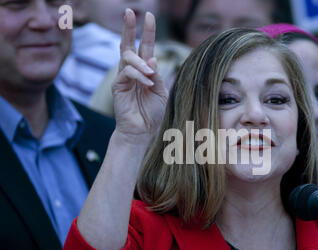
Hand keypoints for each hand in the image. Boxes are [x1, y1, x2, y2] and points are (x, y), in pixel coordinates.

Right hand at [112, 10, 167, 142]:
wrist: (142, 131)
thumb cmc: (152, 113)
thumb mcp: (161, 91)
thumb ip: (158, 75)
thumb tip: (152, 59)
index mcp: (144, 70)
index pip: (144, 47)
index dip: (146, 31)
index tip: (149, 16)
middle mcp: (132, 71)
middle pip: (128, 44)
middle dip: (129, 27)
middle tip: (130, 12)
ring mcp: (123, 78)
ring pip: (128, 57)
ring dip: (141, 62)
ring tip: (151, 74)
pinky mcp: (118, 86)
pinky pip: (127, 72)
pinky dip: (139, 75)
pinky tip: (147, 83)